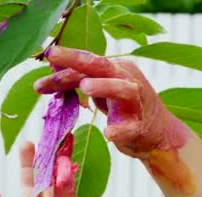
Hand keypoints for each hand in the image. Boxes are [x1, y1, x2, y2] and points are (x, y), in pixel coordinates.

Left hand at [34, 46, 188, 157]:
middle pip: (103, 66)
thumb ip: (80, 81)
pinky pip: (130, 128)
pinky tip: (108, 134)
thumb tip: (50, 72)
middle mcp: (128, 80)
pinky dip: (119, 130)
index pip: (87, 62)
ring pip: (124, 89)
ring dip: (105, 86)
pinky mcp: (140, 127)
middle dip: (77, 60)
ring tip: (86, 87)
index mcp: (117, 69)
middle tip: (54, 57)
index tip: (43, 62)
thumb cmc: (124, 109)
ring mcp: (137, 103)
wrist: (158, 134)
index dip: (63, 64)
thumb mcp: (101, 90)